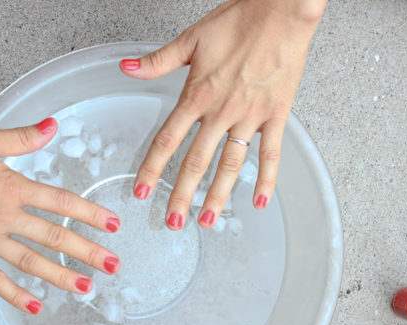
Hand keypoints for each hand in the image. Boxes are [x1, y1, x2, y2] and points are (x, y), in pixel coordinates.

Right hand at [0, 119, 120, 313]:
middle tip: (114, 266)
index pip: (61, 202)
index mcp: (11, 186)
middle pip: (54, 237)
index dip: (91, 214)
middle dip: (88, 252)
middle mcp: (3, 215)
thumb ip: (22, 138)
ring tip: (85, 287)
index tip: (113, 225)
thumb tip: (52, 126)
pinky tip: (34, 306)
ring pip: (30, 262)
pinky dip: (14, 295)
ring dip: (60, 277)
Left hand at [120, 0, 325, 228]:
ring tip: (209, 220)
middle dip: (182, 195)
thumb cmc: (238, 21)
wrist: (280, 10)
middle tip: (173, 222)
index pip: (168, 140)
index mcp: (197, 95)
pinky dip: (266, 178)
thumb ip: (158, 61)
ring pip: (230, 164)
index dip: (153, 169)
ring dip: (218, 195)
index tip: (143, 192)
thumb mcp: (191, 39)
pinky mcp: (276, 115)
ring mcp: (250, 117)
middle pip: (196, 161)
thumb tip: (126, 69)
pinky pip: (270, 153)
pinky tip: (258, 200)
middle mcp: (221, 111)